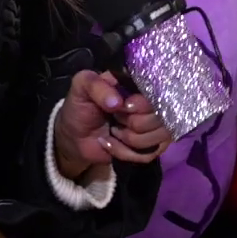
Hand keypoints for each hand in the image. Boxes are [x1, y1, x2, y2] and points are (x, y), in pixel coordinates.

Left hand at [53, 70, 171, 180]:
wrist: (75, 135)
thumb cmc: (81, 106)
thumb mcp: (81, 87)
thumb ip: (96, 86)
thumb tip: (118, 103)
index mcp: (140, 83)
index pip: (159, 92)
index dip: (142, 104)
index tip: (124, 107)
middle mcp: (153, 102)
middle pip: (161, 117)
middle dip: (133, 123)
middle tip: (115, 118)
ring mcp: (155, 125)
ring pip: (159, 137)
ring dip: (129, 139)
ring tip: (113, 131)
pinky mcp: (151, 146)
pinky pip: (149, 154)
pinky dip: (125, 152)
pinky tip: (112, 143)